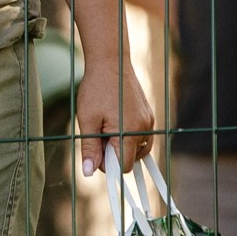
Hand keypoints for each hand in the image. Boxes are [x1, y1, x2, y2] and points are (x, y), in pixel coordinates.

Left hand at [75, 60, 156, 177]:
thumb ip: (90, 148)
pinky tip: (114, 122)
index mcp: (129, 132)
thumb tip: (89, 172)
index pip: (124, 166)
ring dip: (122, 146)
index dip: (108, 166)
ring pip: (138, 149)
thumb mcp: (87, 121)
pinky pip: (141, 136)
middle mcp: (144, 129)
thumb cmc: (96, 89)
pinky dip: (128, 136)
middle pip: (132, 159)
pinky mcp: (149, 115)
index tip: (96, 154)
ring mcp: (149, 121)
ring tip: (106, 128)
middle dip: (115, 155)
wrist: (110, 62)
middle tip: (99, 136)